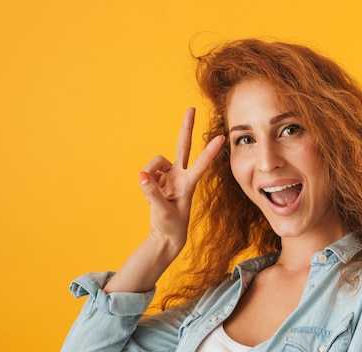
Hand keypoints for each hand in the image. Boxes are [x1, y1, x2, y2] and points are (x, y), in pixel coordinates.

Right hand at [139, 107, 224, 251]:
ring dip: (148, 175)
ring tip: (151, 195)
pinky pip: (146, 172)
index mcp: (188, 184)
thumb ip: (152, 193)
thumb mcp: (161, 212)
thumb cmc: (170, 226)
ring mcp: (170, 175)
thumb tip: (140, 174)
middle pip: (183, 146)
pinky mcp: (158, 178)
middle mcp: (181, 175)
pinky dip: (144, 183)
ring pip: (155, 162)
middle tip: (191, 108)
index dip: (210, 151)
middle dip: (186, 127)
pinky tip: (150, 196)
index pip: (201, 164)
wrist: (166, 234)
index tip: (221, 138)